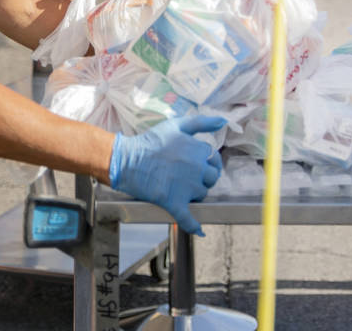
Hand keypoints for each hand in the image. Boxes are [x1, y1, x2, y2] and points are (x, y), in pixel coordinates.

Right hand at [108, 115, 225, 235]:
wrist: (127, 160)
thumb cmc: (152, 141)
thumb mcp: (177, 125)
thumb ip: (202, 123)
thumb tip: (223, 121)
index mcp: (199, 151)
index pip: (213, 159)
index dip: (207, 162)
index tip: (198, 163)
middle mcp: (197, 169)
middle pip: (211, 178)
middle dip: (203, 177)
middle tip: (188, 176)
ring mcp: (187, 187)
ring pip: (202, 195)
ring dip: (195, 194)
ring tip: (180, 188)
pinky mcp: (174, 202)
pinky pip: (189, 217)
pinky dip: (194, 225)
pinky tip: (200, 230)